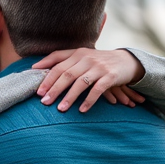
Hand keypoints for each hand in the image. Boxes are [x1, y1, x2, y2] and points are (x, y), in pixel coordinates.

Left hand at [32, 48, 146, 112]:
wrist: (127, 61)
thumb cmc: (99, 62)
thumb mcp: (82, 58)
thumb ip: (64, 61)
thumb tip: (37, 68)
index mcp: (77, 53)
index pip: (58, 62)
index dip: (46, 76)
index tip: (37, 90)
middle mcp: (87, 58)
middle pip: (66, 74)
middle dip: (54, 89)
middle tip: (44, 102)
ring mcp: (99, 67)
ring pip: (80, 82)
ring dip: (69, 97)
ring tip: (60, 109)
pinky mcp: (110, 76)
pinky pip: (97, 89)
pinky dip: (89, 100)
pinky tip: (82, 110)